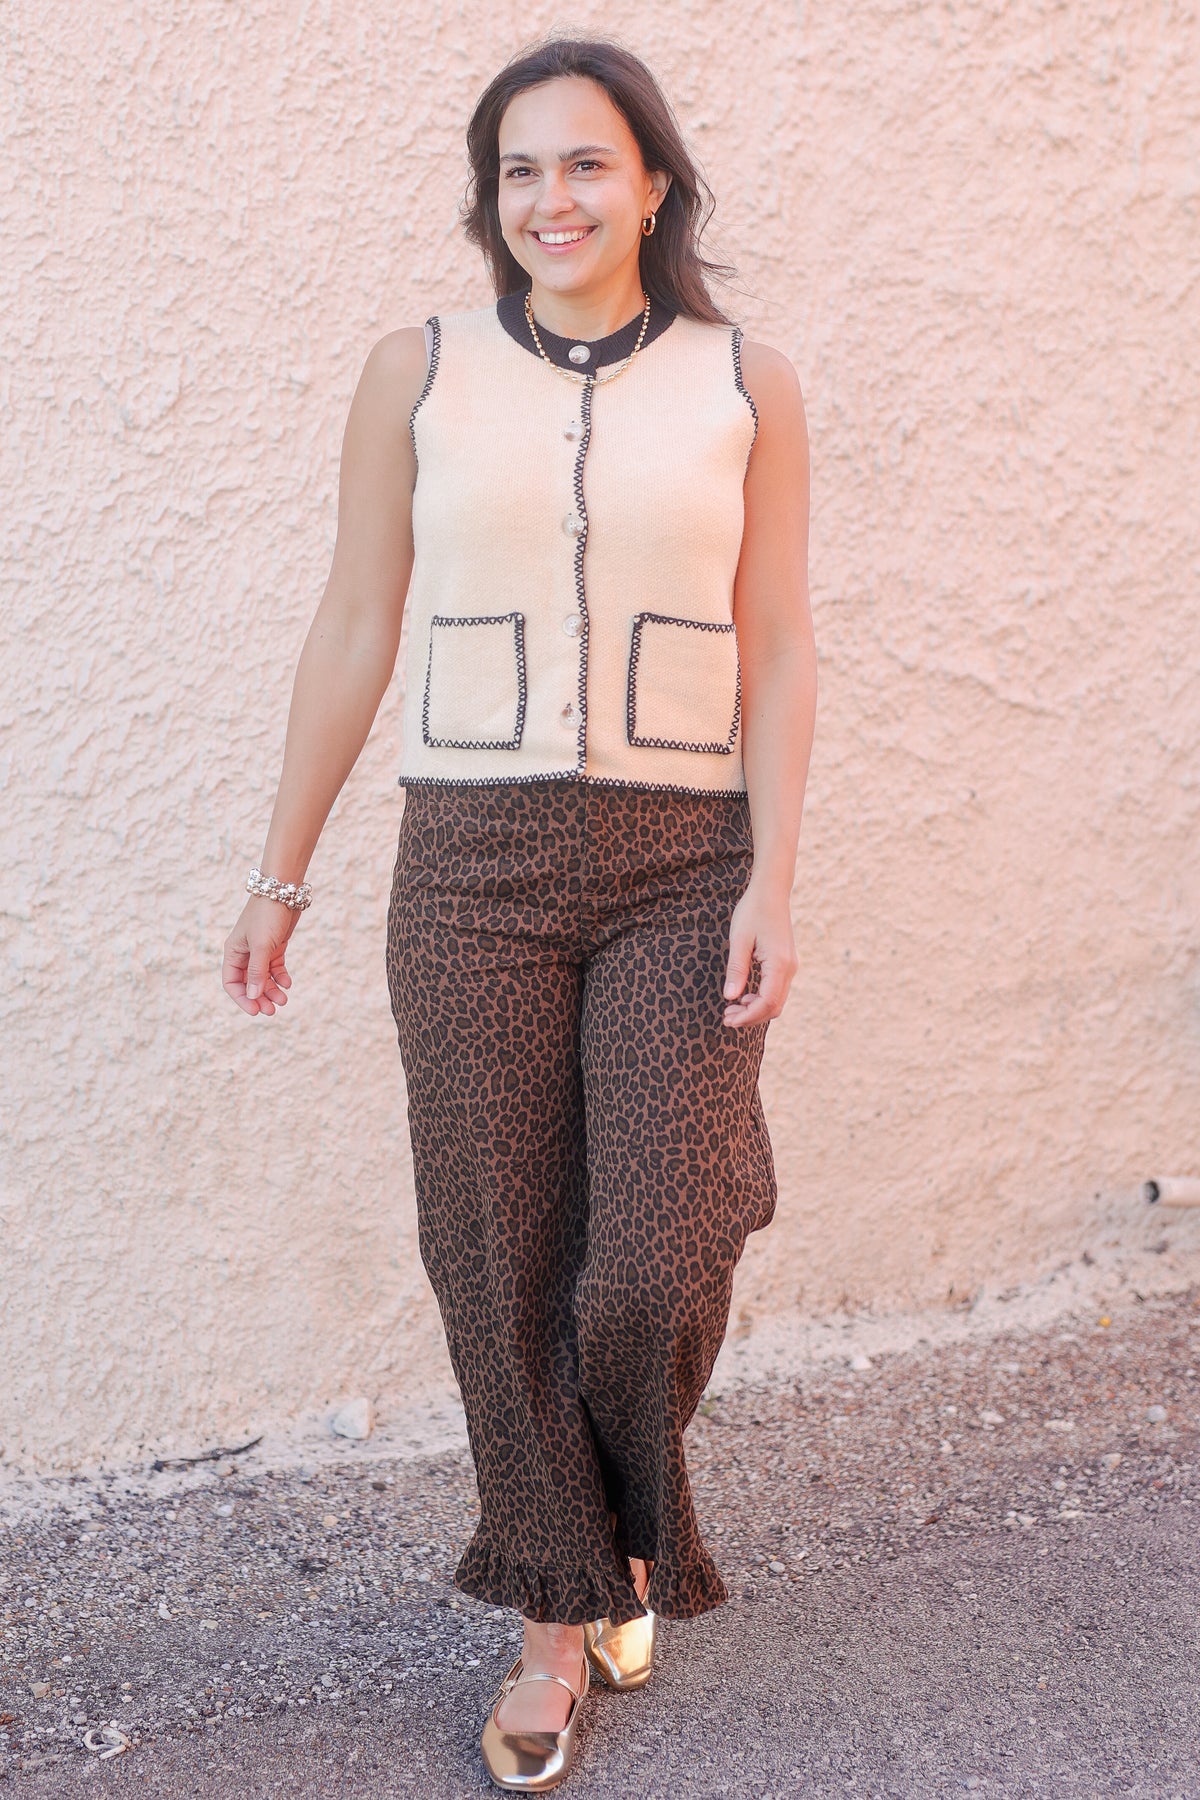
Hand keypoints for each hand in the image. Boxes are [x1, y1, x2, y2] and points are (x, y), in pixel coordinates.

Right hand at [222, 897, 297, 1016]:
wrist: (283, 891)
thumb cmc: (267, 915)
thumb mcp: (262, 945)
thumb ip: (257, 972)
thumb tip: (253, 996)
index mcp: (233, 952)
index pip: (231, 983)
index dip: (242, 999)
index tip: (255, 1011)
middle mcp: (244, 953)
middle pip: (248, 983)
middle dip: (259, 998)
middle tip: (272, 1011)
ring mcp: (260, 950)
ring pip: (263, 978)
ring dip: (272, 990)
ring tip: (284, 1000)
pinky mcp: (274, 947)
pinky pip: (275, 968)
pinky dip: (280, 977)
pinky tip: (288, 983)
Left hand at [722, 879, 797, 1029]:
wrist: (771, 892)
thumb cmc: (752, 912)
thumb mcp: (739, 940)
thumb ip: (736, 970)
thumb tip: (730, 997)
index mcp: (779, 964)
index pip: (767, 1002)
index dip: (748, 1016)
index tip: (728, 1020)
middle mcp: (789, 968)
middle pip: (774, 1006)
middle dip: (751, 1017)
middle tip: (726, 1018)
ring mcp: (790, 966)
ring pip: (777, 1001)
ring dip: (756, 1009)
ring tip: (732, 1009)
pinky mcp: (786, 963)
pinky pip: (776, 990)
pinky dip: (761, 999)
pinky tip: (744, 997)